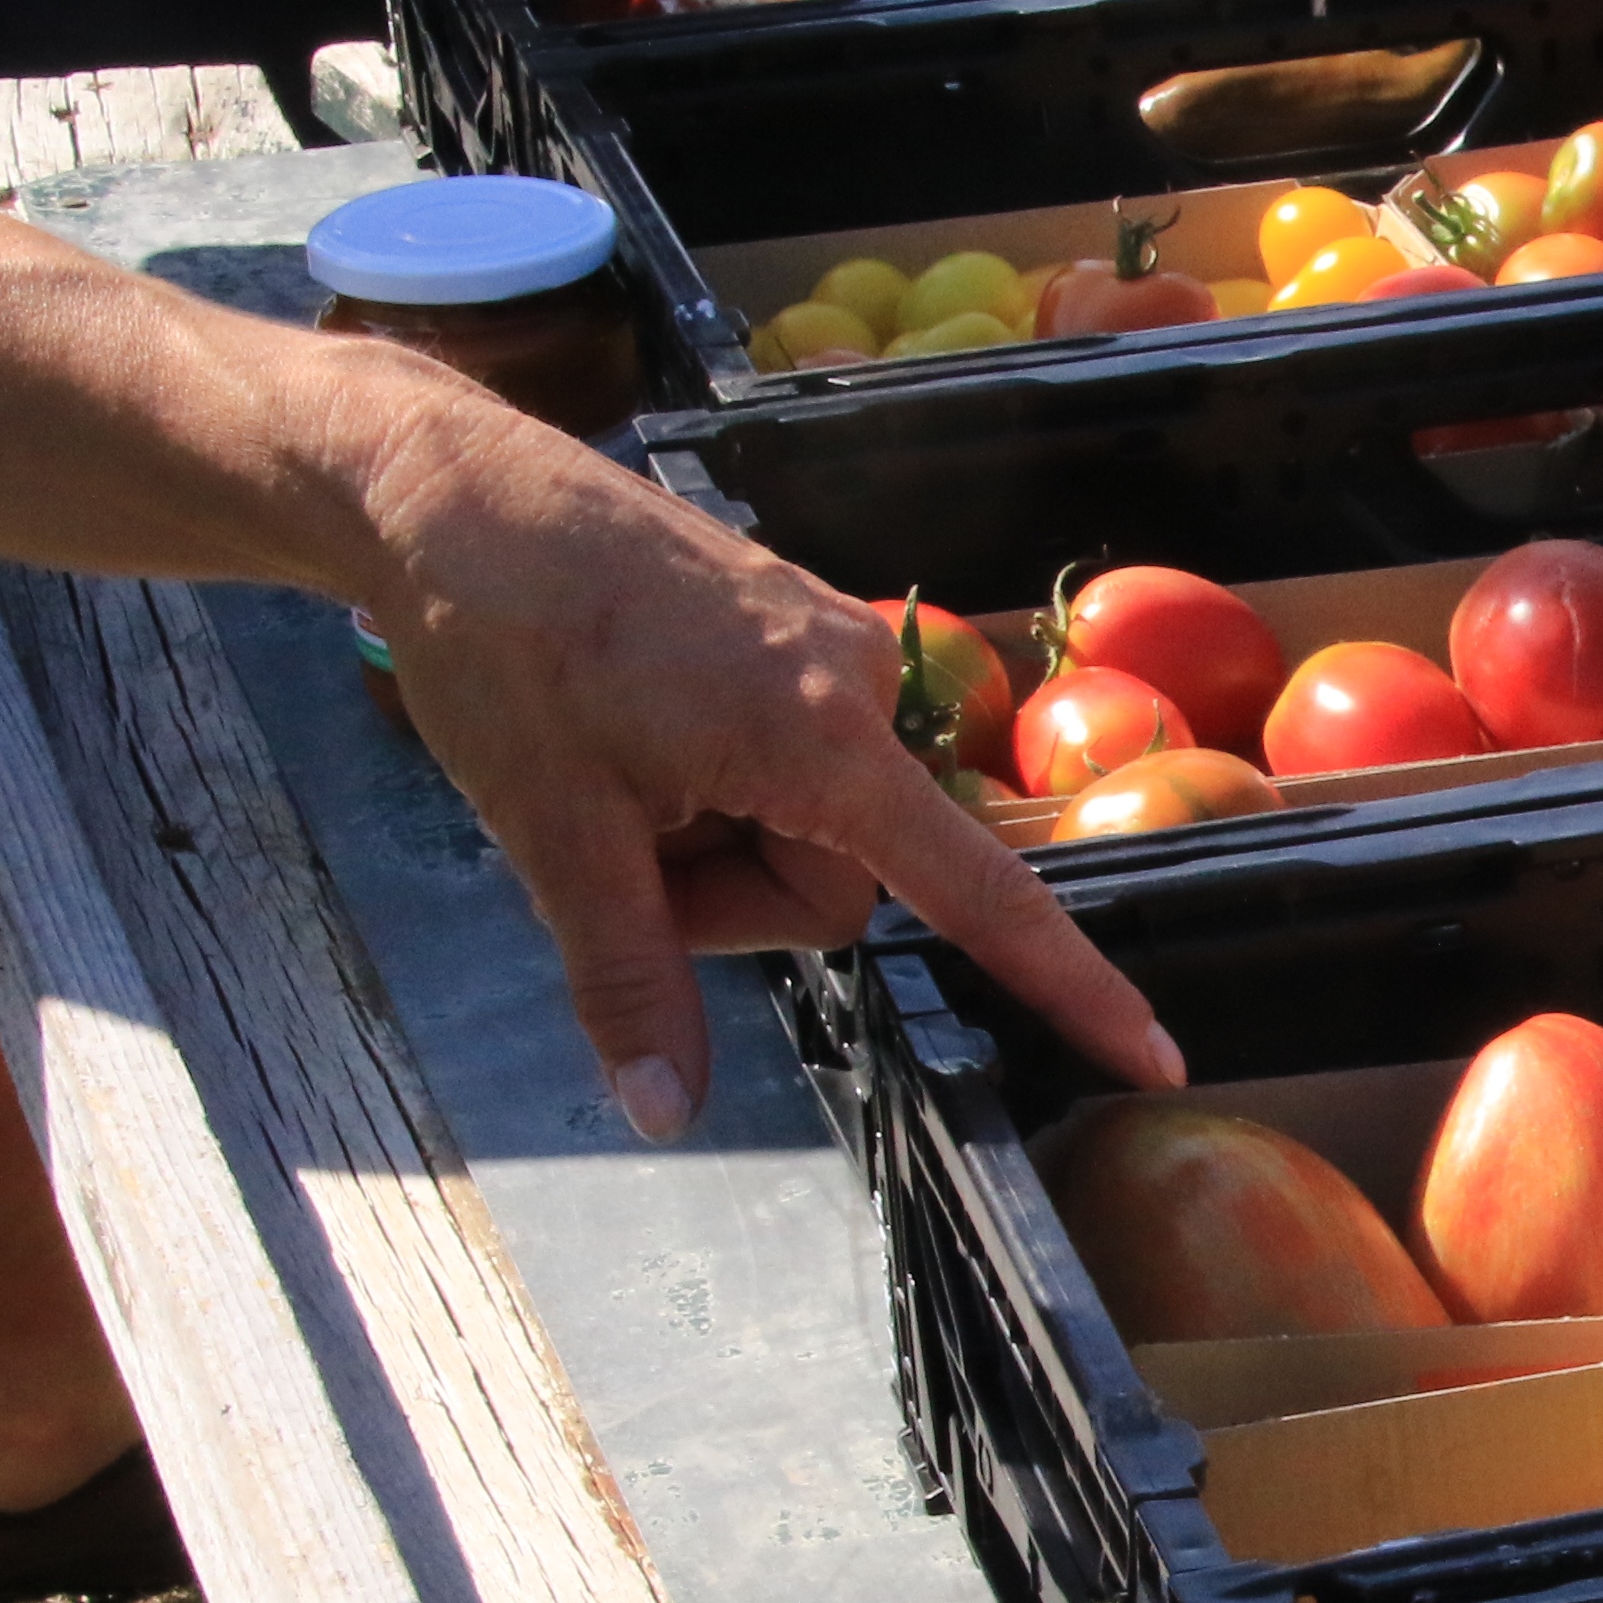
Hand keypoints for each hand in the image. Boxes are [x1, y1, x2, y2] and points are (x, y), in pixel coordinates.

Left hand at [332, 371, 1178, 1133]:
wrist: (449, 488)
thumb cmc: (501, 646)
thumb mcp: (554, 831)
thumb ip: (628, 978)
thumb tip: (664, 1115)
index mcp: (823, 741)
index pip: (977, 895)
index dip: (1067, 985)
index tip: (1152, 1055)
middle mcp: (857, 686)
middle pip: (835, 882)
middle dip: (725, 892)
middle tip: (610, 833)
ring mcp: (830, 648)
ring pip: (803, 823)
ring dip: (710, 833)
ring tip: (608, 763)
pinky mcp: (794, 627)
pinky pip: (785, 756)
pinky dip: (710, 774)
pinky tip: (624, 720)